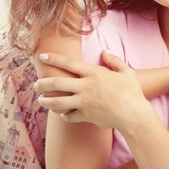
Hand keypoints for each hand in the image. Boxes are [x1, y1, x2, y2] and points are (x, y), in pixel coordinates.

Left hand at [35, 50, 151, 129]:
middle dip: (41, 83)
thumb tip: (104, 51)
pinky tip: (62, 114)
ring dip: (45, 101)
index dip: (53, 58)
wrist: (133, 114)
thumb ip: (114, 60)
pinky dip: (63, 115)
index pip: (68, 63)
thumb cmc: (132, 92)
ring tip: (41, 100)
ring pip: (56, 101)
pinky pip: (68, 116)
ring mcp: (84, 102)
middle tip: (35, 84)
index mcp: (94, 73)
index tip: (42, 56)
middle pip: (55, 83)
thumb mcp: (126, 72)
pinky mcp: (85, 115)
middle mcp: (86, 86)